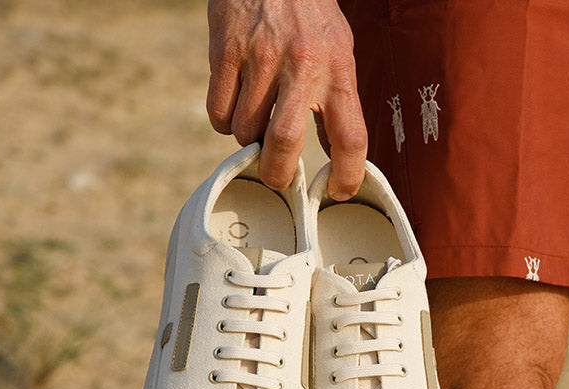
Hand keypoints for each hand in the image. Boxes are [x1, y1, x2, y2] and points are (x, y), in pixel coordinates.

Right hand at [207, 0, 366, 198]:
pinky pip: (218, 113)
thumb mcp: (339, 50)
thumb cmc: (309, 13)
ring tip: (256, 118)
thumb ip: (337, 100)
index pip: (350, 137)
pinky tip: (235, 103)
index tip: (338, 190)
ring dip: (248, 139)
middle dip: (277, 173)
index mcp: (337, 71)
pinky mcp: (225, 51)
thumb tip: (334, 152)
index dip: (348, 174)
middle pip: (284, 143)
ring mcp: (260, 59)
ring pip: (244, 131)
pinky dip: (224, 121)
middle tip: (277, 178)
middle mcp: (301, 66)